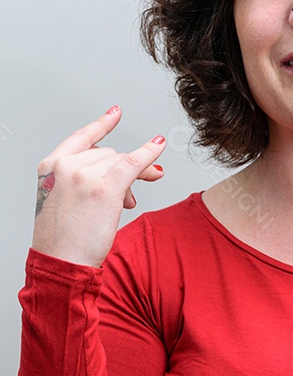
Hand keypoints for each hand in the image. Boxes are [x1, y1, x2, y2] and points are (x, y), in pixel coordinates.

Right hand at [32, 106, 165, 267]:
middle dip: (122, 170)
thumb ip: (86, 184)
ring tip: (128, 202)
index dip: (101, 124)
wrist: (61, 261)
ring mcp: (84, 175)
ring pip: (120, 161)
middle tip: (129, 195)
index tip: (115, 114)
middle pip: (108, 153)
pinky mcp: (104, 188)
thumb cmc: (63, 240)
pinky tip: (159, 146)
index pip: (80, 137)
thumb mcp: (65, 203)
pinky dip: (149, 154)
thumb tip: (125, 184)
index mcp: (50, 167)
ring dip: (131, 179)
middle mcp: (66, 166)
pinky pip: (132, 162)